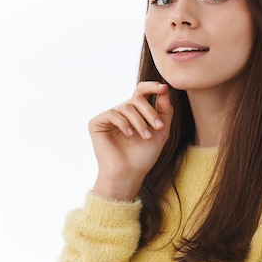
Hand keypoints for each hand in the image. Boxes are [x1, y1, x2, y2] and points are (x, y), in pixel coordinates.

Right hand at [88, 81, 172, 200]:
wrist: (129, 174)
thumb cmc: (144, 156)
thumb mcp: (161, 131)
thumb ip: (165, 110)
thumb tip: (164, 88)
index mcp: (135, 112)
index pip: (142, 91)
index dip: (152, 87)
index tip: (164, 88)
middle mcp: (121, 112)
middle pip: (136, 98)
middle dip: (150, 111)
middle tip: (159, 126)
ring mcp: (109, 117)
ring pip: (126, 107)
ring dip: (139, 122)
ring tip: (145, 137)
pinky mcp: (97, 123)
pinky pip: (112, 113)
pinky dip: (124, 123)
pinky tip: (129, 134)